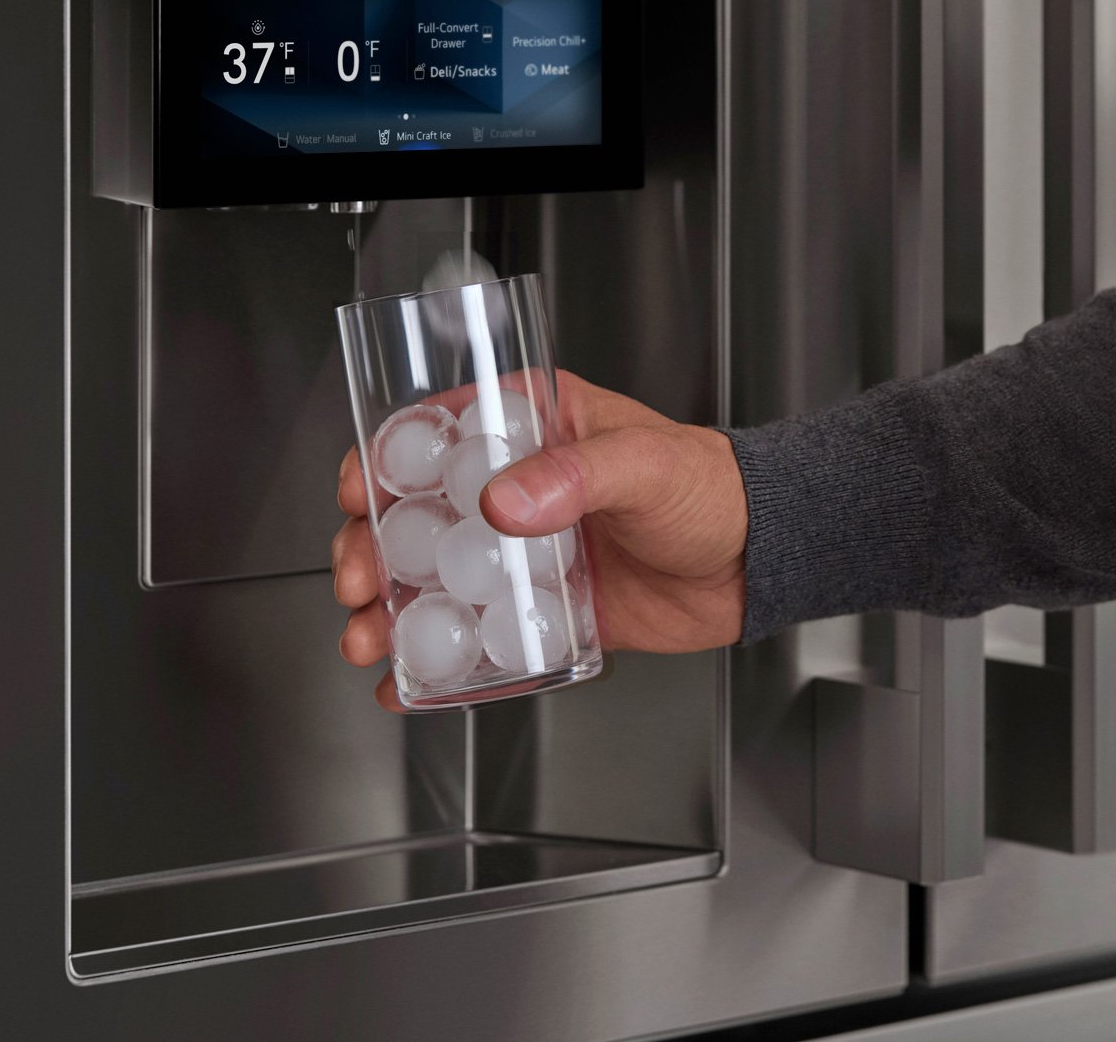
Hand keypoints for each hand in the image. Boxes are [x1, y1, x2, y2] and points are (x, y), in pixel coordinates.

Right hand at [332, 371, 747, 711]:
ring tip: (369, 638)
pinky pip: (480, 637)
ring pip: (436, 580)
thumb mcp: (644, 464)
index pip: (435, 434)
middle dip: (371, 549)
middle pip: (417, 515)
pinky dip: (443, 664)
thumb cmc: (713, 488)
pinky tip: (411, 685)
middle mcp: (517, 489)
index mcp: (532, 429)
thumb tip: (504, 500)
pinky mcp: (545, 611)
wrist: (758, 561)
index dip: (382, 463)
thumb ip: (576, 476)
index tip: (357, 495)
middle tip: (357, 580)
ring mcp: (526, 554)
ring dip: (391, 610)